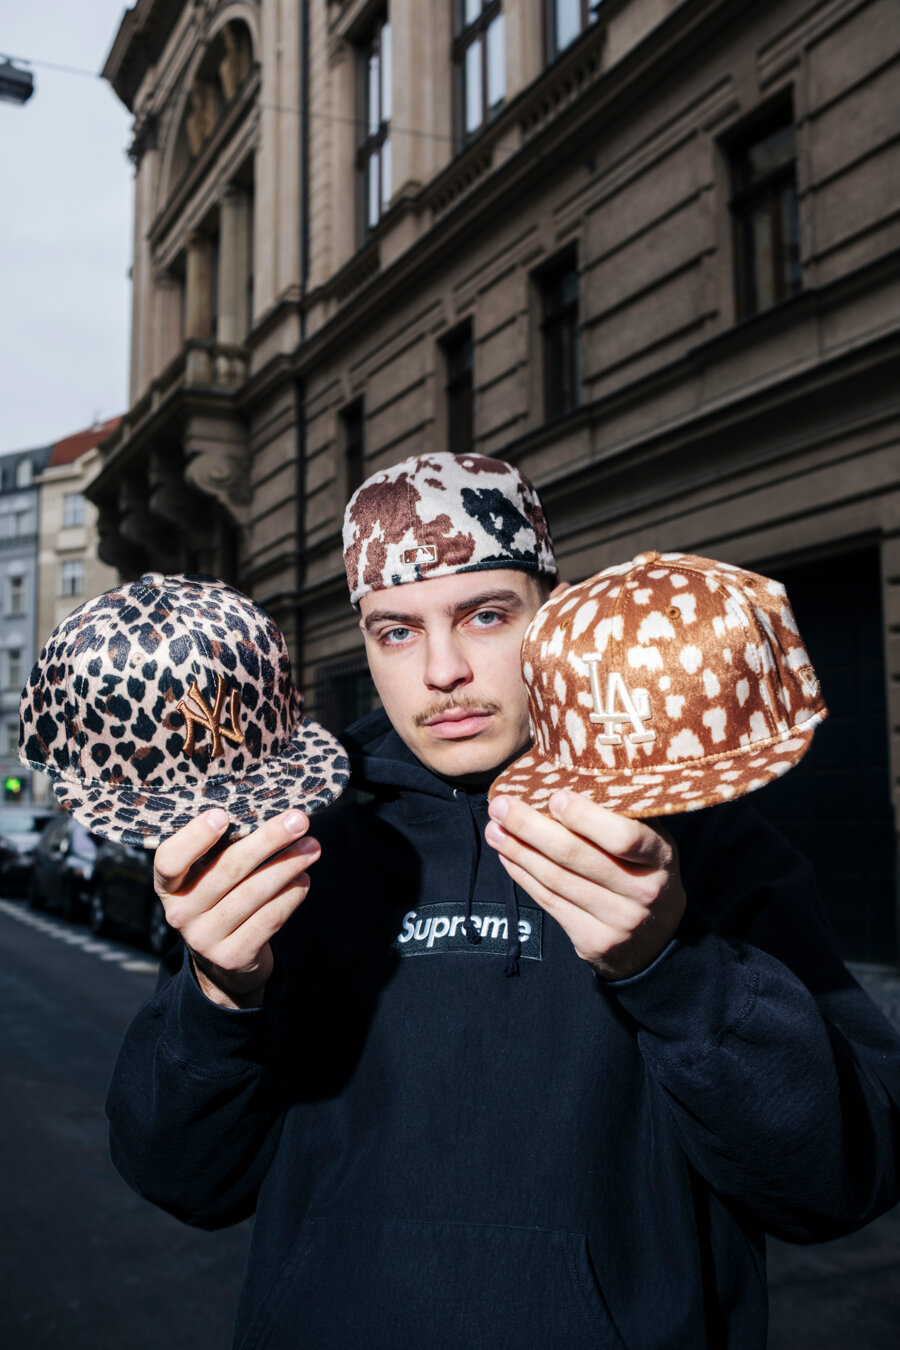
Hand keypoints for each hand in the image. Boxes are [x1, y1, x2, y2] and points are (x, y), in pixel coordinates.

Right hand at [153, 808, 319, 1008]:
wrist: (222, 960)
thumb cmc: (219, 898)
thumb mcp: (206, 875)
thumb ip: (222, 848)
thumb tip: (268, 811)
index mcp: (169, 886)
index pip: (169, 860)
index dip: (194, 837)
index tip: (222, 814)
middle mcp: (180, 913)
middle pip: (227, 869)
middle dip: (268, 840)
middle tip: (298, 820)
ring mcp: (205, 938)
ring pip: (253, 893)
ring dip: (288, 865)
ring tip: (312, 846)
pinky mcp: (232, 955)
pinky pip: (268, 919)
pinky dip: (290, 895)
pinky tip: (303, 879)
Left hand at [484, 791, 684, 980]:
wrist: (657, 938)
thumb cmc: (644, 871)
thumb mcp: (649, 843)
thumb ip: (620, 817)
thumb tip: (566, 776)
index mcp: (660, 858)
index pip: (625, 837)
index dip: (586, 818)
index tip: (555, 796)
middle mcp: (643, 892)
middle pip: (576, 856)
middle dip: (530, 827)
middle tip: (501, 805)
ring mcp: (618, 921)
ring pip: (555, 879)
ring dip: (518, 850)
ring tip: (494, 827)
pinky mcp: (593, 941)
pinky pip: (549, 901)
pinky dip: (523, 875)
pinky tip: (507, 854)